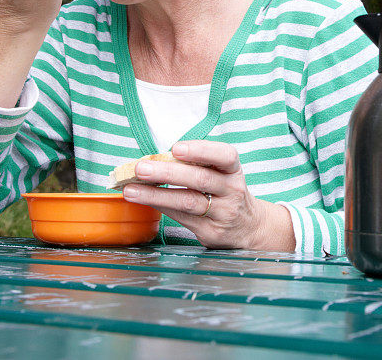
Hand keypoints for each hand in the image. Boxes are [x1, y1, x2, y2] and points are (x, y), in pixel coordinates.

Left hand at [122, 140, 295, 251]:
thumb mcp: (222, 174)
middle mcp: (231, 190)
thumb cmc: (226, 192)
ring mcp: (223, 213)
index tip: (176, 148)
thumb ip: (197, 165)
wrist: (249, 227)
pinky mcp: (211, 232)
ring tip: (131, 190)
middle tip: (141, 168)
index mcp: (233, 170)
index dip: (201, 150)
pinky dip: (161, 207)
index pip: (224, 156)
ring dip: (156, 195)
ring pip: (188, 202)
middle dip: (168, 173)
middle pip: (200, 179)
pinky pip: (182, 218)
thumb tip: (155, 159)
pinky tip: (145, 201)